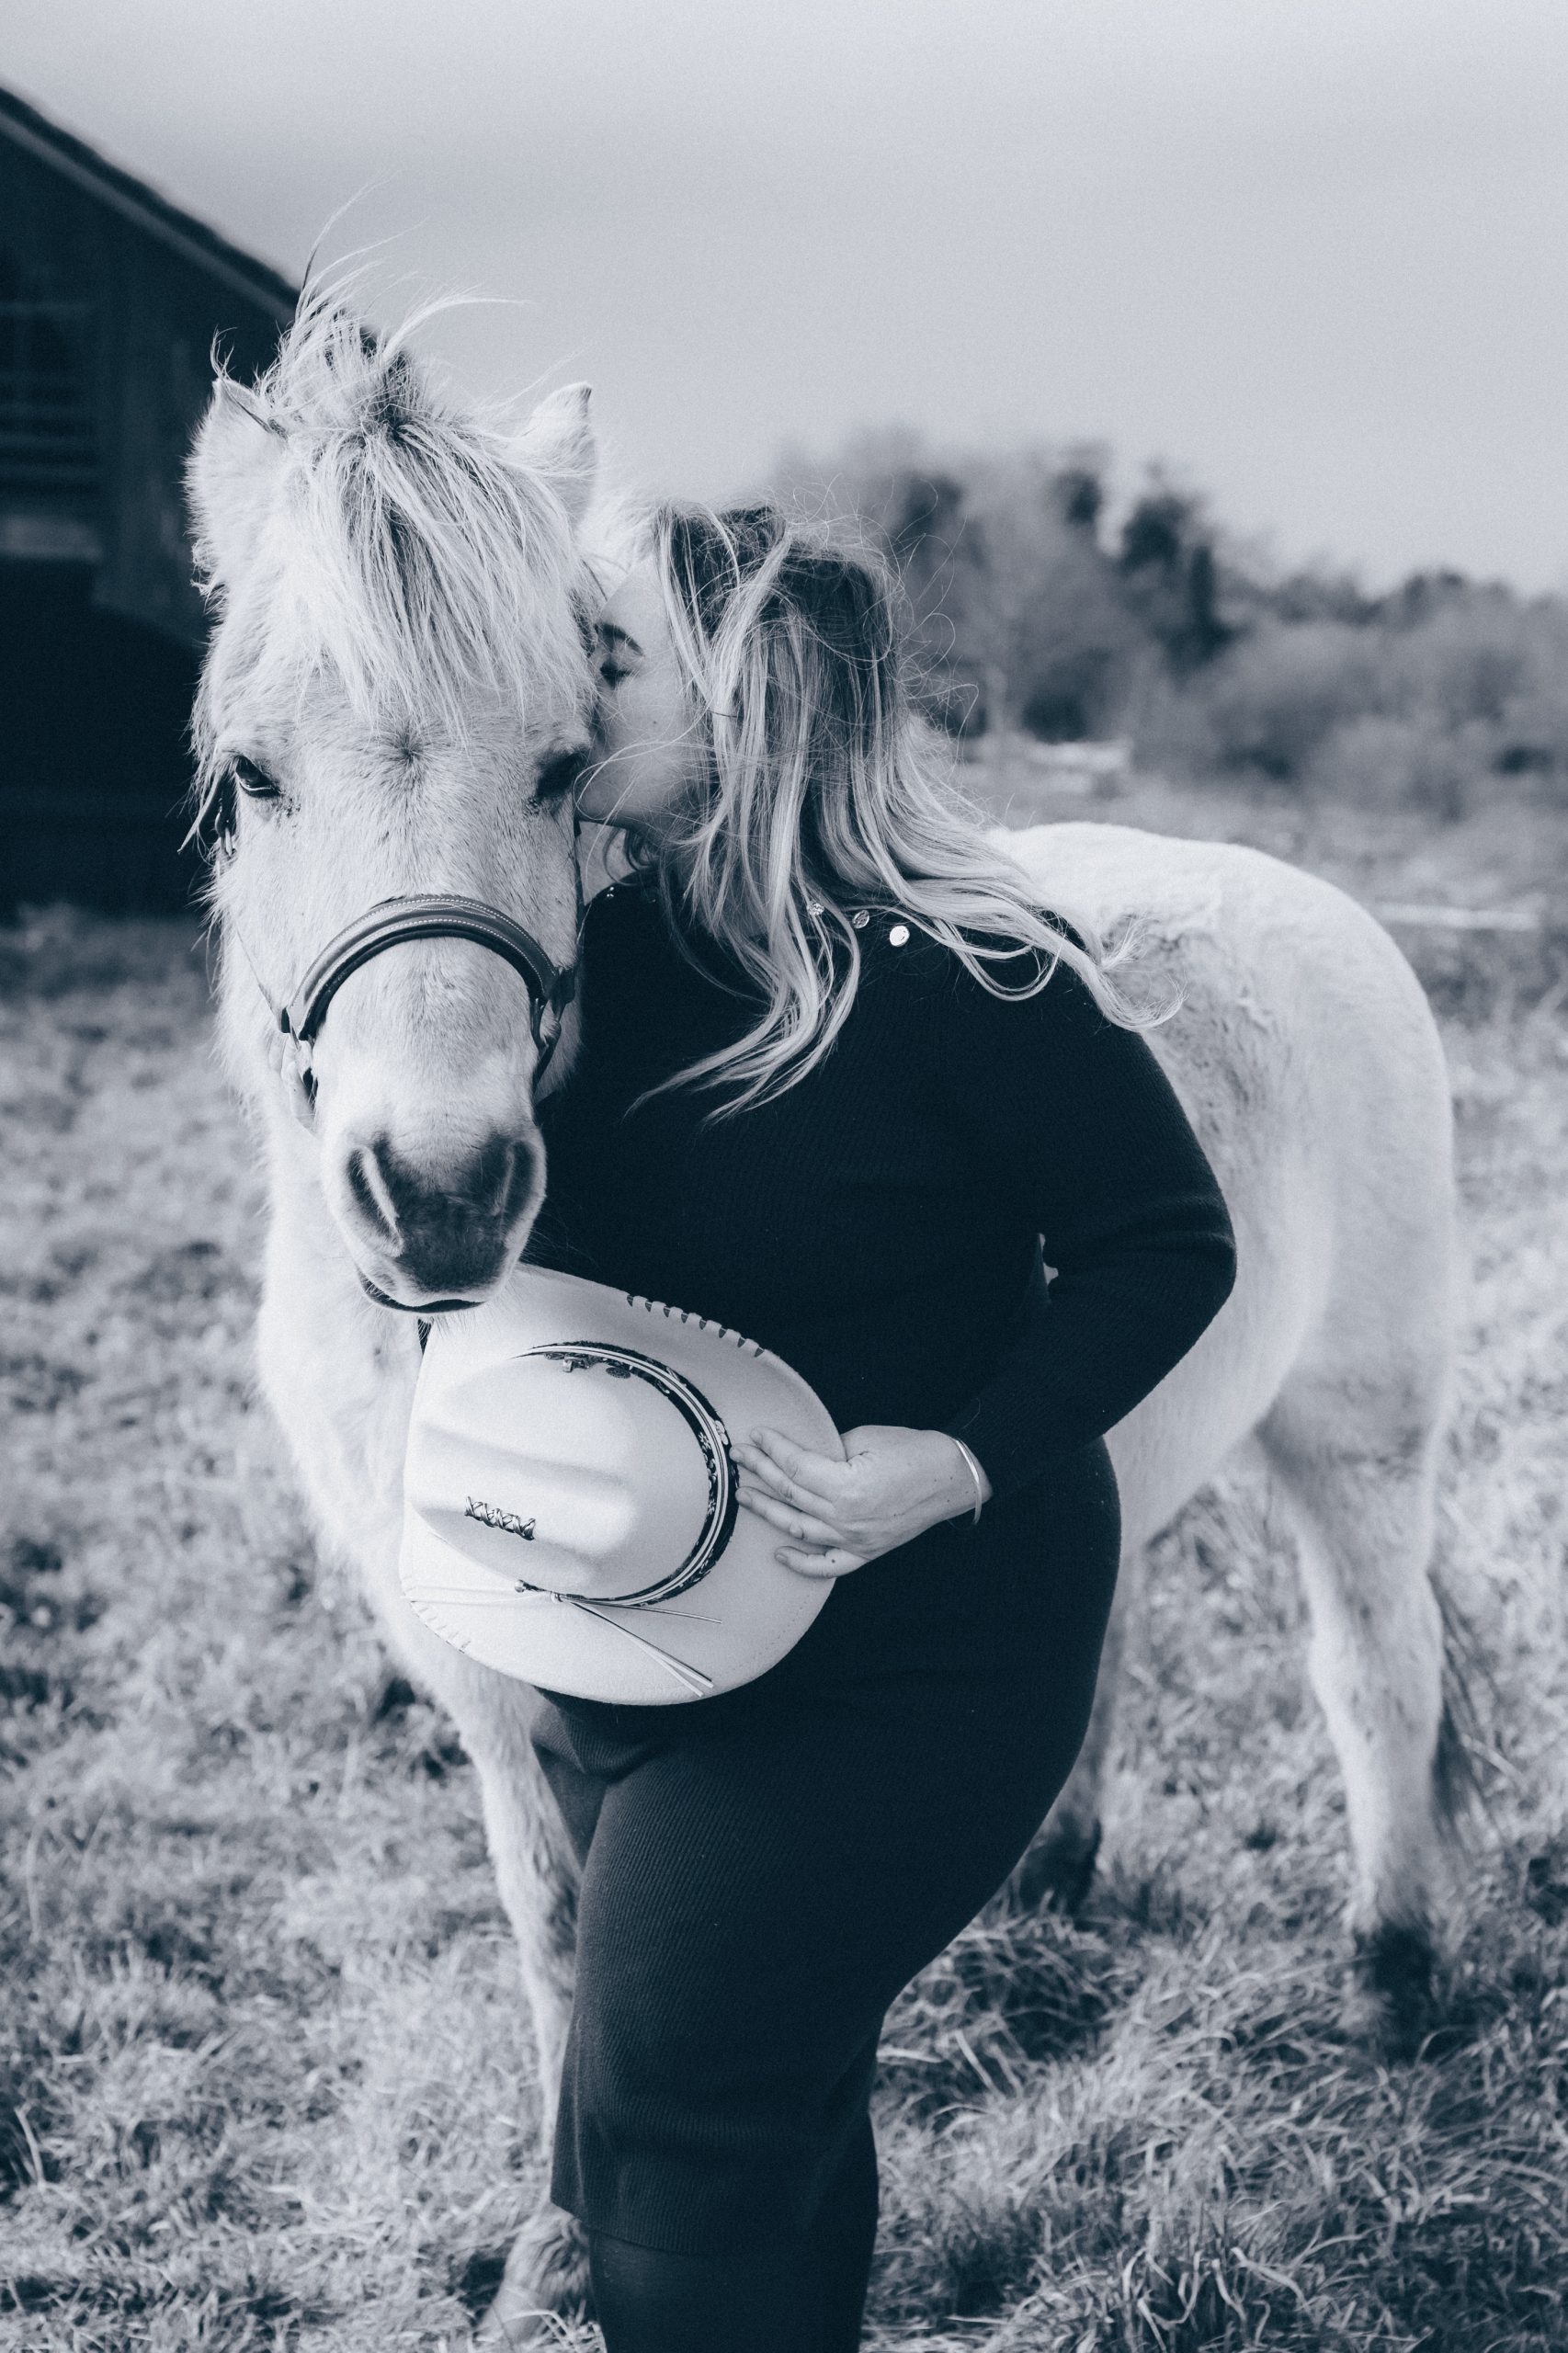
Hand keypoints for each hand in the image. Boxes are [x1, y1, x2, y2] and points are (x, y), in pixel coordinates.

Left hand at [732, 1423, 990, 1578]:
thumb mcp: (865, 1437)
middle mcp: (847, 1518)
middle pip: (791, 1494)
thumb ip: (828, 1450)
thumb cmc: (913, 1451)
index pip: (795, 1467)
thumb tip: (800, 1455)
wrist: (952, 1477)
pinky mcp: (866, 1551)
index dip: (773, 1448)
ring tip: (745, 1496)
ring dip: (768, 1511)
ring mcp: (855, 1539)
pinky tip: (778, 1553)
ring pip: (798, 1529)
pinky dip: (801, 1563)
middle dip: (760, 1471)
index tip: (756, 1435)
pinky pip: (828, 1566)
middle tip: (739, 1457)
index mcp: (847, 1485)